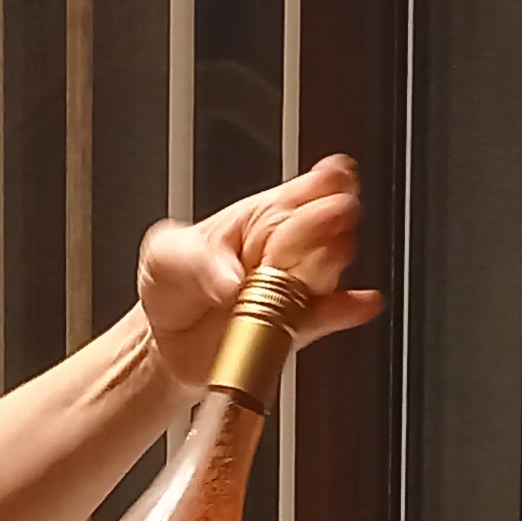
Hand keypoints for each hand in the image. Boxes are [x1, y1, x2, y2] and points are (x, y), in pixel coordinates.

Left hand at [138, 156, 386, 391]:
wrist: (165, 342)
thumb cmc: (170, 285)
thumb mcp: (167, 255)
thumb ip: (197, 260)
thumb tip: (231, 280)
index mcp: (261, 217)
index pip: (305, 191)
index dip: (326, 180)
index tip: (333, 178)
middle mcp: (286, 250)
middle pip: (326, 226)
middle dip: (330, 219)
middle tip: (330, 217)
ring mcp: (295, 288)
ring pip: (331, 270)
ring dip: (332, 262)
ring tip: (323, 259)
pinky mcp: (297, 327)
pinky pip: (329, 318)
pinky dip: (346, 311)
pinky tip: (356, 304)